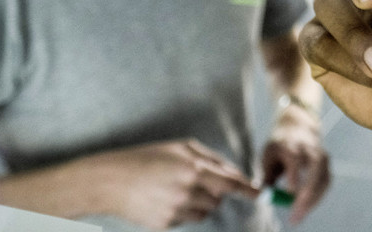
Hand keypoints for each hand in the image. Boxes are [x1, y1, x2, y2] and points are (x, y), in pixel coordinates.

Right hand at [81, 139, 257, 229]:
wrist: (111, 181)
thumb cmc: (147, 158)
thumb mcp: (181, 148)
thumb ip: (210, 159)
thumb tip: (232, 172)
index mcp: (193, 170)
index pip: (231, 184)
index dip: (247, 190)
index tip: (260, 194)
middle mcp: (187, 192)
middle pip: (219, 200)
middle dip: (215, 192)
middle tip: (195, 181)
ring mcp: (176, 211)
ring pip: (204, 212)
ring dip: (200, 203)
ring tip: (177, 189)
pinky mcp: (165, 225)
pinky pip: (186, 220)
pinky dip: (182, 211)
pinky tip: (164, 199)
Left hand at [260, 108, 330, 224]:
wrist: (297, 128)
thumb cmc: (279, 146)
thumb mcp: (268, 156)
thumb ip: (266, 176)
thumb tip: (265, 198)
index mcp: (291, 144)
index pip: (296, 158)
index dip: (294, 175)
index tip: (289, 193)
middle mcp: (310, 148)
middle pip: (315, 169)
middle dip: (308, 192)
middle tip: (295, 212)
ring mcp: (321, 155)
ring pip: (323, 179)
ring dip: (313, 200)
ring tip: (298, 217)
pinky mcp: (327, 164)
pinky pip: (325, 183)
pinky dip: (317, 198)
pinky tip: (305, 209)